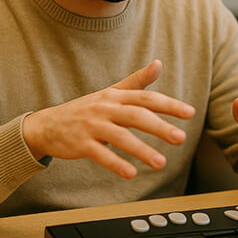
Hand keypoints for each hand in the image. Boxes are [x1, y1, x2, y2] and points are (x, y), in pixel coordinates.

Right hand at [21, 60, 194, 178]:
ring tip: (161, 162)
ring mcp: (92, 126)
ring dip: (141, 150)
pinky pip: (100, 154)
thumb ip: (136, 81)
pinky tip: (131, 173)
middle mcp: (105, 108)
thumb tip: (159, 63)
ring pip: (120, 137)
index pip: (146, 98)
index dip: (168, 104)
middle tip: (181, 138)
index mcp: (115, 96)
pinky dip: (116, 163)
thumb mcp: (110, 93)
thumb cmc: (85, 109)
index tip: (190, 113)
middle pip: (136, 115)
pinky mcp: (80, 143)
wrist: (47, 124)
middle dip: (159, 127)